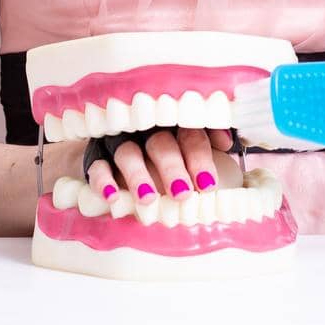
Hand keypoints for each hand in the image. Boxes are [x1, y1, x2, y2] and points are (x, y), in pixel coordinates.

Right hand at [82, 126, 234, 201]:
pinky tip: (112, 198)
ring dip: (138, 175)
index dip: (199, 158)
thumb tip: (228, 145)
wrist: (112, 153)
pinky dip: (104, 181)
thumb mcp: (184, 146)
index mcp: (172, 125)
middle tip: (183, 193)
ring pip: (128, 153)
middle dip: (173, 168)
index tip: (208, 185)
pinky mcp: (95, 156)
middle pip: (161, 144)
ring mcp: (118, 141)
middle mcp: (146, 129)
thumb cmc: (159, 153)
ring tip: (148, 199)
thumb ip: (206, 143)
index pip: (189, 135)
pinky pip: (97, 166)